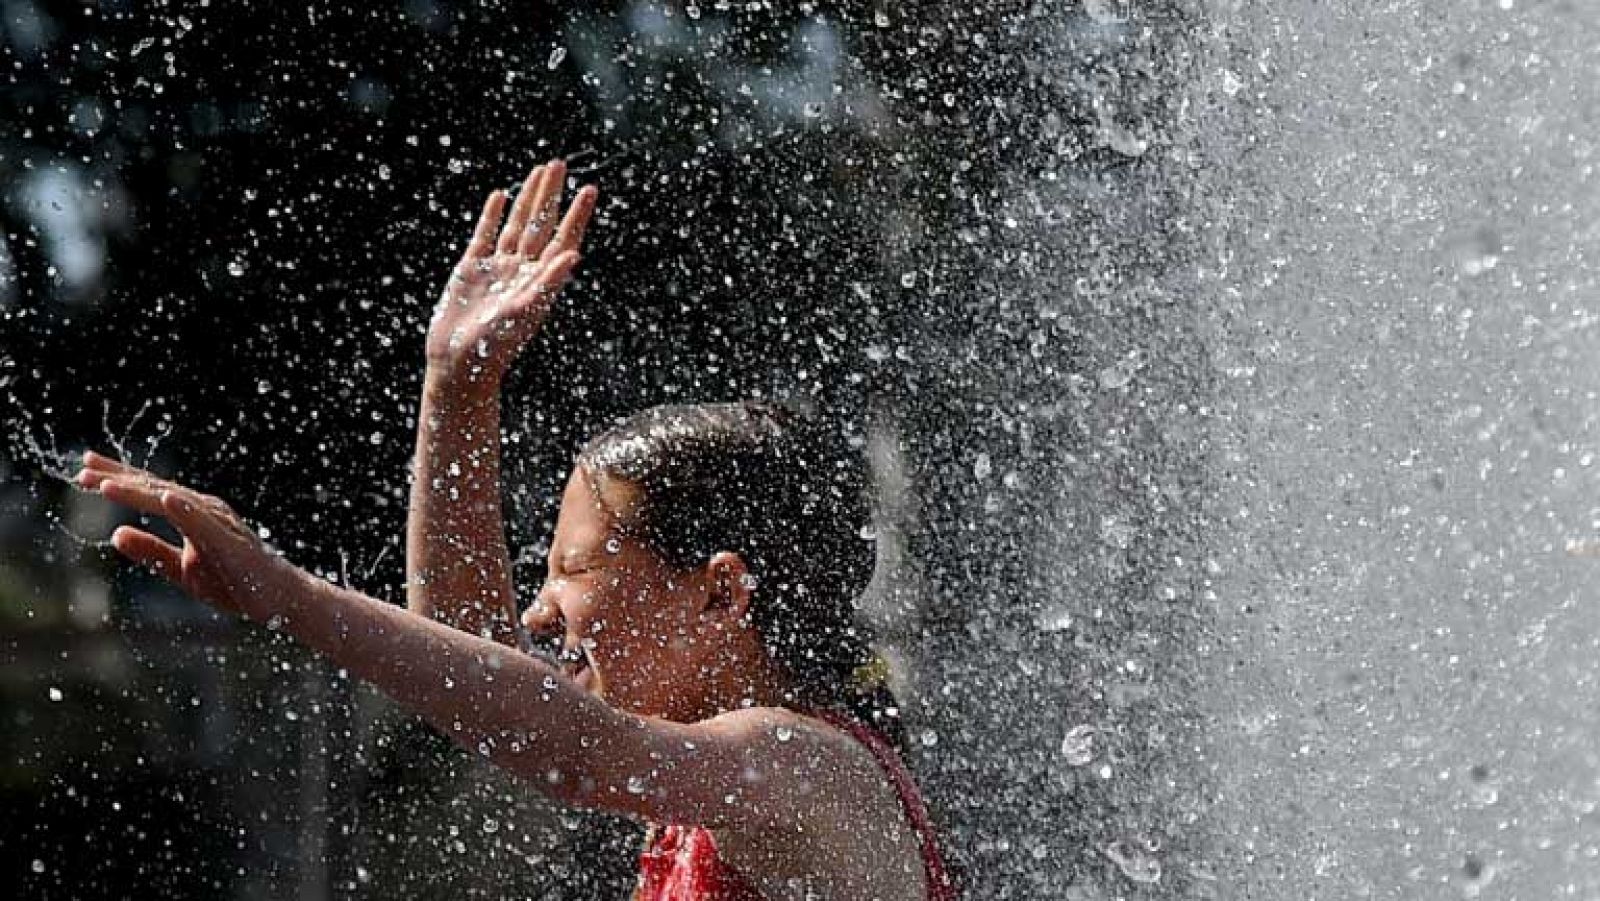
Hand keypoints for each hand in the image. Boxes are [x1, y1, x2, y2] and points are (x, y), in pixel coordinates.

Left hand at [76, 451, 303, 621]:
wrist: (279, 600)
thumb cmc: (235, 582)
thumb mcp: (181, 569)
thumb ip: (151, 551)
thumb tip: (115, 534)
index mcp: (193, 514)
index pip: (150, 491)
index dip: (118, 479)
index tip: (84, 469)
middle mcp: (205, 510)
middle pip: (156, 488)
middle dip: (118, 478)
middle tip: (82, 467)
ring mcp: (219, 523)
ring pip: (174, 501)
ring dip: (140, 491)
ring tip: (107, 484)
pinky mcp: (230, 542)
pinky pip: (204, 523)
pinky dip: (185, 509)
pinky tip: (166, 499)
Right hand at [427, 159, 597, 385]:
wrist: (458, 363)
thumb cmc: (495, 346)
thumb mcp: (524, 313)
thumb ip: (548, 283)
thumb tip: (573, 256)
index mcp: (540, 281)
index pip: (564, 240)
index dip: (577, 215)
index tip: (590, 189)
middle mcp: (522, 271)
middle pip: (541, 224)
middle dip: (551, 195)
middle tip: (560, 164)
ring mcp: (498, 268)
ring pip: (517, 225)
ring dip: (527, 198)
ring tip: (538, 171)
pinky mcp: (472, 269)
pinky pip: (485, 235)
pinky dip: (493, 215)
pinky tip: (500, 196)